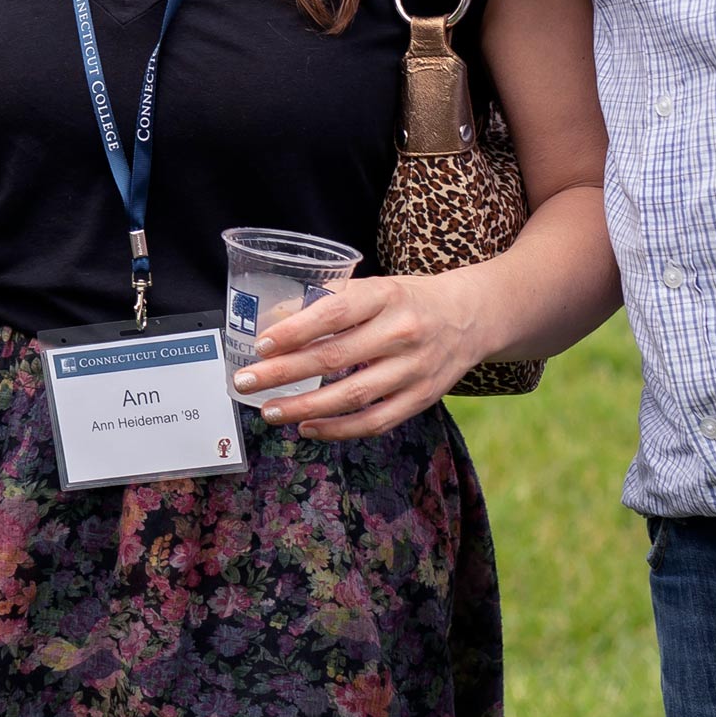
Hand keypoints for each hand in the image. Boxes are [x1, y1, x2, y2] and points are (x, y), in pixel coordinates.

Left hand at [236, 270, 503, 440]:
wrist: (470, 316)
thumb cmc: (406, 300)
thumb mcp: (373, 287)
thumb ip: (328, 301)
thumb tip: (271, 320)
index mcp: (385, 296)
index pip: (334, 313)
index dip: (295, 330)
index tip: (260, 344)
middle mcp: (402, 332)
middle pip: (335, 356)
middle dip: (283, 373)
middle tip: (245, 382)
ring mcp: (414, 369)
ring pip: (353, 395)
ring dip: (306, 407)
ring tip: (270, 411)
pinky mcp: (422, 398)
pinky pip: (376, 421)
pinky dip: (339, 429)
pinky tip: (308, 428)